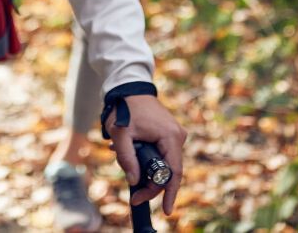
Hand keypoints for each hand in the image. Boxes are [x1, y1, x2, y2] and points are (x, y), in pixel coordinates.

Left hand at [107, 95, 187, 214]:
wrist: (129, 88)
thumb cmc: (124, 108)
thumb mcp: (120, 134)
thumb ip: (127, 158)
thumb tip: (134, 181)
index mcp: (170, 136)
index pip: (174, 172)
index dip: (168, 193)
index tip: (164, 210)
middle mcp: (177, 136)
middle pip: (169, 171)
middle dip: (151, 184)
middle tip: (134, 194)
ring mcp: (174, 134)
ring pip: (164, 164)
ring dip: (146, 170)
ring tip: (124, 160)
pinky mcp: (168, 134)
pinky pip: (162, 154)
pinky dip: (148, 160)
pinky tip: (131, 154)